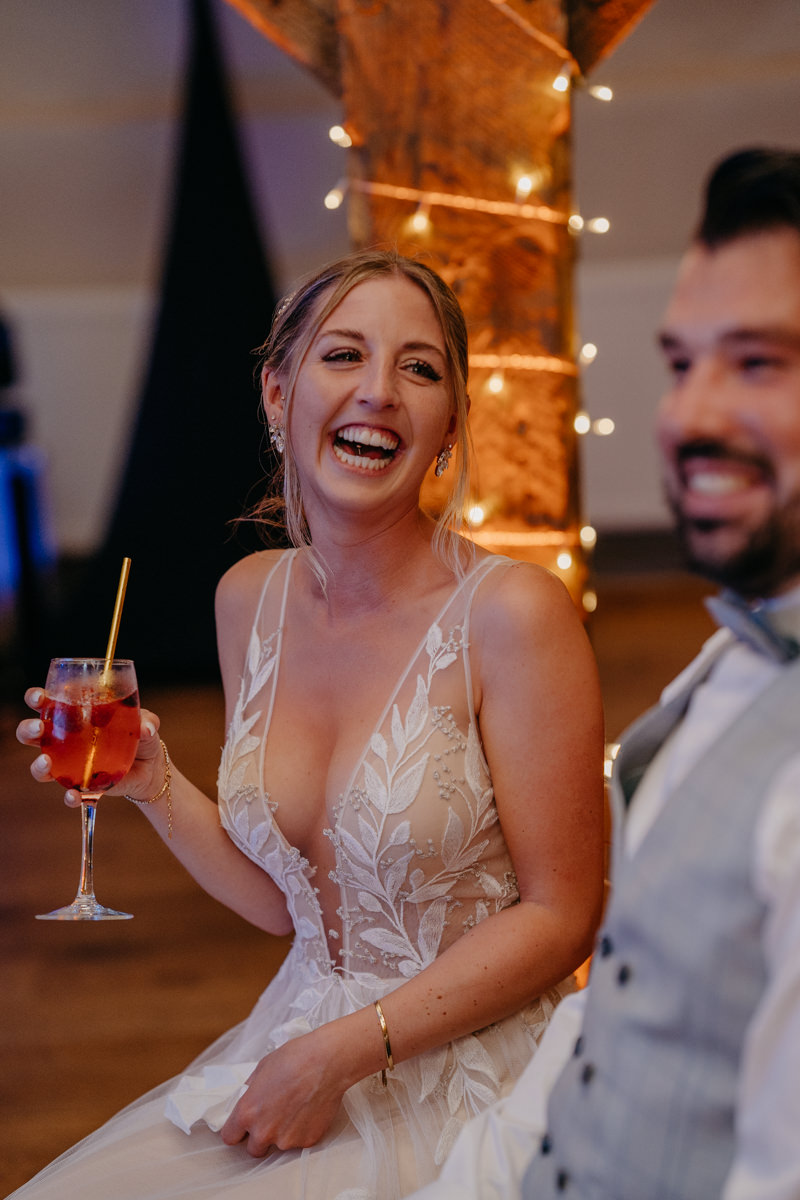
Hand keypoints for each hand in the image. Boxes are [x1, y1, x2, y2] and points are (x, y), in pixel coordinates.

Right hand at [16, 688, 163, 806]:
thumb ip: (147, 720)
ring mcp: (71, 764)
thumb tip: (146, 728)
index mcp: (77, 714)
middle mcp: (66, 739)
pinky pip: (70, 793)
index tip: (39, 698)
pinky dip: (70, 796)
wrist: (152, 768)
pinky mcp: (83, 786)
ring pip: (42, 765)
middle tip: (38, 728)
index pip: (48, 702)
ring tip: (46, 762)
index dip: (36, 698)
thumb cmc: (141, 734)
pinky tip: (75, 794)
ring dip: (38, 765)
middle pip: (34, 732)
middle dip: (28, 730)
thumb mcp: (146, 722)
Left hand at [221, 1026, 352, 1156]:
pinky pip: (299, 1141)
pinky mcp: (307, 1141)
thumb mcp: (262, 1068)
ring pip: (279, 1145)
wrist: (326, 1062)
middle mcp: (264, 1132)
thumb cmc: (294, 1059)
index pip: (229, 1137)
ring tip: (296, 1108)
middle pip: (253, 1149)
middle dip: (260, 1137)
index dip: (237, 1131)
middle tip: (273, 1118)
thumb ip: (251, 1091)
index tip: (243, 1127)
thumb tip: (249, 1099)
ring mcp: (287, 1140)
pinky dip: (302, 1131)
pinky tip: (308, 1110)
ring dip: (283, 1133)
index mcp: (247, 1113)